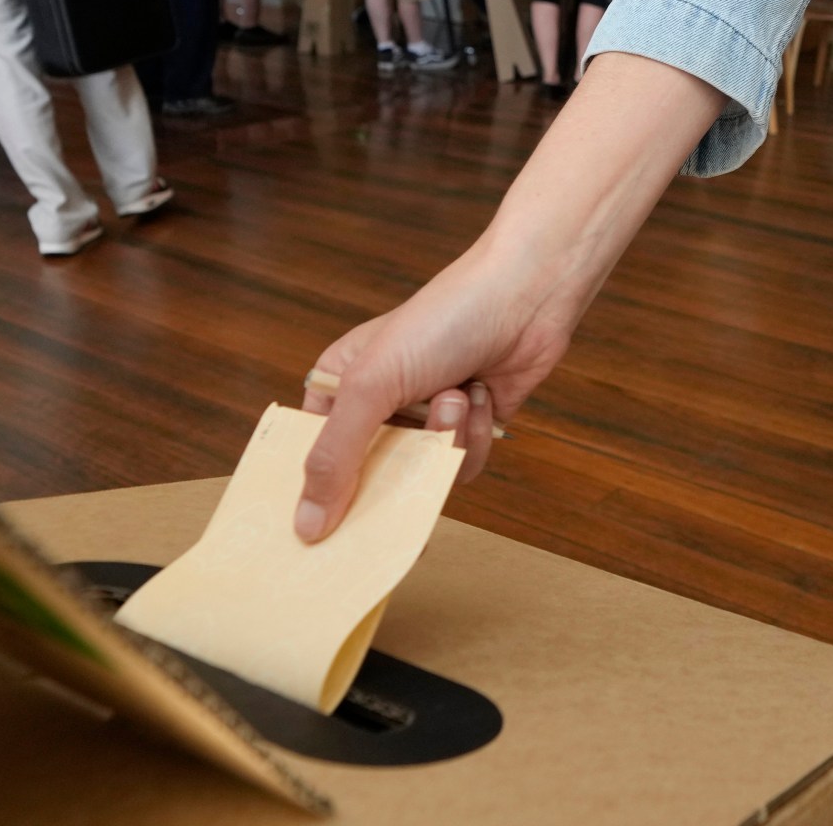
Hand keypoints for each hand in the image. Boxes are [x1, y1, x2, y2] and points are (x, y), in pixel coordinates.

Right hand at [294, 238, 577, 541]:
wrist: (526, 296)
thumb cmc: (442, 320)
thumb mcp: (372, 386)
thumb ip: (335, 457)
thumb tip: (306, 526)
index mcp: (340, 386)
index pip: (310, 457)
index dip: (315, 493)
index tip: (317, 535)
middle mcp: (379, 405)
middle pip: (368, 477)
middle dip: (396, 468)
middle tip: (409, 464)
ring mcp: (425, 417)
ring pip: (422, 476)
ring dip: (445, 439)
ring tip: (455, 394)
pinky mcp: (468, 426)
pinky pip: (461, 466)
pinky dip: (474, 436)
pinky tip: (479, 394)